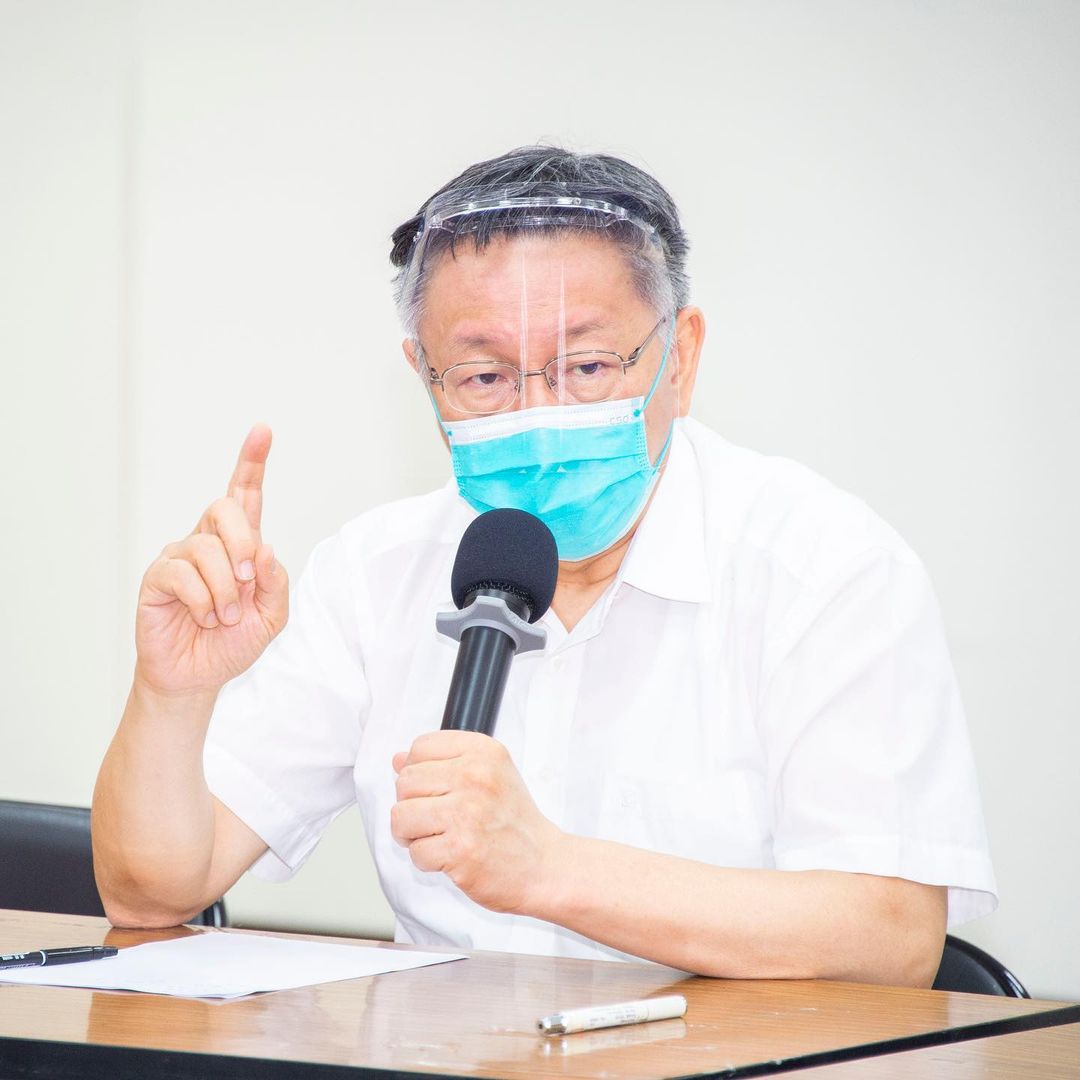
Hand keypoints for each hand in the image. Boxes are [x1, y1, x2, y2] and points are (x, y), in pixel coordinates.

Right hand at [134, 424, 288, 697]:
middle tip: (249, 580)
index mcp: (239, 544)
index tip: (262, 430)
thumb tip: (264, 548)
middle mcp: (208, 542)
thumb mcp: (272, 617)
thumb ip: (276, 583)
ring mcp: (180, 557)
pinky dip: (203, 601)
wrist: (198, 676)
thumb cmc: (233, 642)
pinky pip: (183, 575)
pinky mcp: (158, 577)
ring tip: (226, 616)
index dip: (252, 462)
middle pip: (225, 509)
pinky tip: (205, 617)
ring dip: (227, 589)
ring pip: (207, 550)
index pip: (245, 495)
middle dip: (243, 543)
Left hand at [391, 731, 562, 914]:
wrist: (544, 865)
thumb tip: (397, 760)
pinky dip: (427, 860)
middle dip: (412, 805)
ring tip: (440, 837)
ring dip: (413, 835)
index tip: (435, 789)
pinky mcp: (460, 850)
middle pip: (405, 782)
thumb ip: (443, 763)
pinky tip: (451, 856)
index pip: (420, 747)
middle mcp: (475, 776)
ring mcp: (467, 813)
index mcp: (483, 751)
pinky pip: (415, 851)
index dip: (418, 771)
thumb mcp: (489, 775)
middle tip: (437, 819)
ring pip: (401, 817)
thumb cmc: (514, 821)